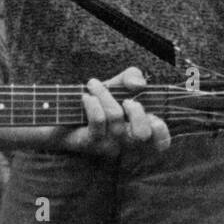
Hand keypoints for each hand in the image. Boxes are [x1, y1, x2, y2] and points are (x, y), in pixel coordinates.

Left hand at [51, 67, 171, 157]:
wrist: (62, 113)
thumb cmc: (96, 100)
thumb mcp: (117, 84)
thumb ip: (132, 77)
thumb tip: (139, 84)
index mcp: (137, 131)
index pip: (161, 144)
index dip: (162, 131)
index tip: (152, 114)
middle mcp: (126, 143)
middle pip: (143, 135)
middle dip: (137, 112)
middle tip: (126, 100)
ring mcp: (108, 146)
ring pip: (116, 118)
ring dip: (105, 95)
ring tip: (93, 84)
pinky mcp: (89, 144)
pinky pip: (97, 121)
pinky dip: (93, 103)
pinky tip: (86, 96)